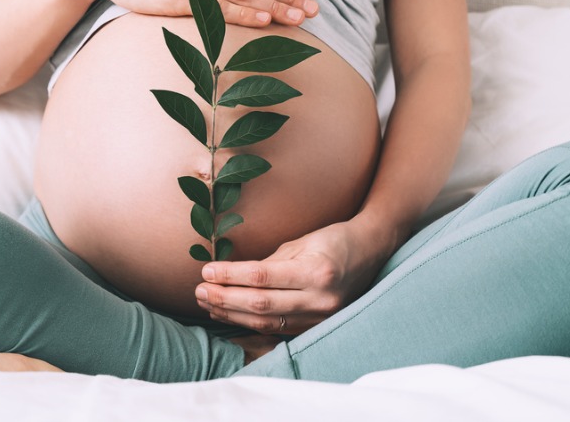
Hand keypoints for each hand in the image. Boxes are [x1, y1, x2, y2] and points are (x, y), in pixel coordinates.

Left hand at [194, 218, 398, 335]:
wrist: (371, 253)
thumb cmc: (332, 241)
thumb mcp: (301, 243)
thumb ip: (270, 263)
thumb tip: (231, 275)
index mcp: (316, 272)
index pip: (262, 277)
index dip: (230, 276)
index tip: (206, 271)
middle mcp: (320, 299)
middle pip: (260, 304)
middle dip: (224, 298)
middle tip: (199, 290)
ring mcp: (320, 317)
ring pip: (265, 322)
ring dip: (231, 314)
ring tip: (207, 302)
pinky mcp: (316, 327)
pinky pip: (276, 330)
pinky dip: (249, 324)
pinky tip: (229, 316)